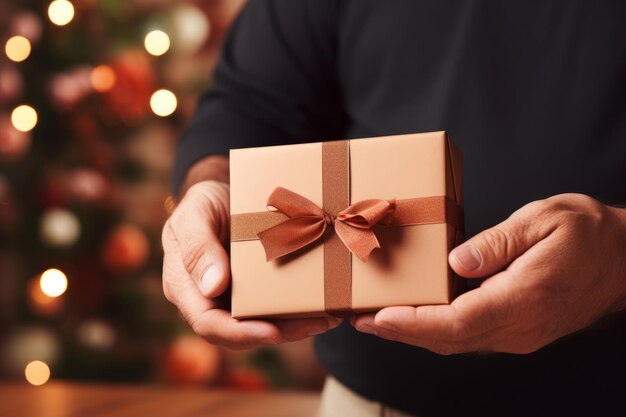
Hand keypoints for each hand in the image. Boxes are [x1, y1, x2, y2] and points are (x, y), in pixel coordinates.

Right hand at [162, 180, 340, 349]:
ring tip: (328, 319)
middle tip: (316, 324)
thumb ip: (198, 248)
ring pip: (263, 322)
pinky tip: (325, 304)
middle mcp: (210, 300)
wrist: (221, 190)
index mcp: (186, 288)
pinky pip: (275, 305)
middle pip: (241, 332)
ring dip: (296, 325)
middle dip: (280, 332)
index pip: (208, 323)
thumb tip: (213, 287)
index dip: (240, 333)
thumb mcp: (193, 216)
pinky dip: (299, 308)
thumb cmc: (201, 202)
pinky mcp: (256, 288)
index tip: (272, 331)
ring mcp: (234, 296)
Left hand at [353, 193, 625, 353]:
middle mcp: (520, 325)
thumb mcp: (543, 220)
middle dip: (401, 333)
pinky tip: (416, 317)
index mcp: (525, 297)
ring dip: (414, 334)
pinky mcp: (518, 329)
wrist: (623, 258)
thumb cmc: (585, 232)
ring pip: (457, 342)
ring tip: (376, 320)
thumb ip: (499, 243)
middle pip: (450, 339)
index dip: (415, 323)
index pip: (459, 321)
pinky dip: (436, 330)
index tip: (380, 318)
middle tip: (359, 321)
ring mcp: (520, 332)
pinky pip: (469, 336)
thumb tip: (457, 261)